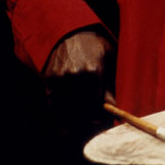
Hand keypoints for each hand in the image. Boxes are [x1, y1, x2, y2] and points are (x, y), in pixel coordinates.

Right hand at [43, 30, 115, 144]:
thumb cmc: (94, 44)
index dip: (101, 120)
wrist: (69, 30)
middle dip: (89, 125)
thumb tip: (115, 107)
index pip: (98, 106)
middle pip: (82, 112)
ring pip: (66, 112)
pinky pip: (52, 106)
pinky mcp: (49, 80)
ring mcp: (60, 79)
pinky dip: (58, 120)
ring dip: (73, 127)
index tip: (105, 127)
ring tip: (80, 135)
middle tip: (95, 131)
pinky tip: (64, 130)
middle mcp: (75, 77)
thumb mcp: (109, 57)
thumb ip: (111, 82)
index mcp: (94, 71)